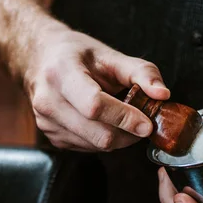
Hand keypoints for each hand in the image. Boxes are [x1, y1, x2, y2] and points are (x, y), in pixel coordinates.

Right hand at [24, 27, 169, 150]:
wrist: (40, 59)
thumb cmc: (75, 54)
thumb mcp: (108, 54)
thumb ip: (140, 72)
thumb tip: (162, 94)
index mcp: (62, 73)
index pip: (94, 105)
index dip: (124, 117)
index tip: (147, 124)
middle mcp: (49, 100)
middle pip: (98, 133)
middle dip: (128, 133)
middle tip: (143, 123)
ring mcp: (47, 122)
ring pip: (95, 145)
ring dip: (119, 138)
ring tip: (124, 119)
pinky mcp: (50, 136)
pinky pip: (87, 148)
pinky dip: (104, 140)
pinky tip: (104, 123)